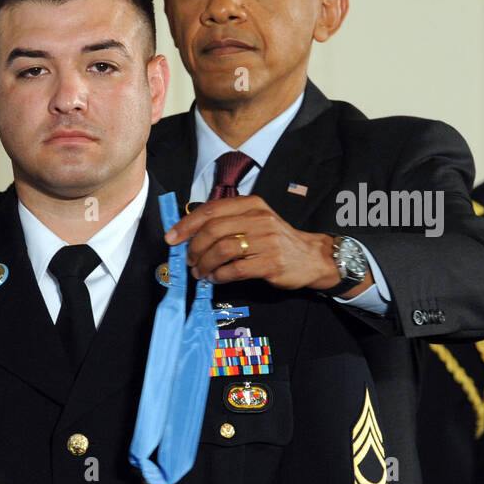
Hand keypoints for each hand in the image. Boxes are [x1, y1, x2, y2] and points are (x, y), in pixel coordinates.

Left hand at [164, 194, 350, 290]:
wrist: (312, 257)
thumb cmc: (275, 240)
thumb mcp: (255, 220)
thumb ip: (227, 222)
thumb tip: (189, 233)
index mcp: (251, 205)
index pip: (211, 210)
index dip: (186, 225)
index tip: (171, 239)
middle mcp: (259, 219)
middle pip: (213, 230)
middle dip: (194, 248)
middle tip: (189, 261)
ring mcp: (266, 240)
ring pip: (221, 250)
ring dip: (204, 264)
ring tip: (200, 273)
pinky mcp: (271, 263)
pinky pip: (234, 270)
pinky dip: (219, 276)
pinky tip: (215, 278)